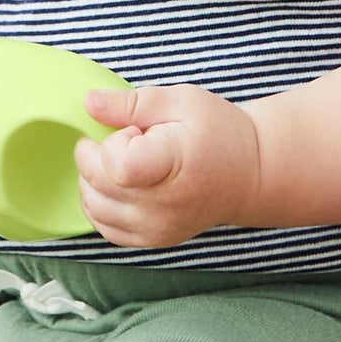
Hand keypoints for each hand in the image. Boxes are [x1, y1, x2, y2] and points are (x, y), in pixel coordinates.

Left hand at [73, 83, 262, 249]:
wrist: (251, 174)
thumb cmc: (219, 132)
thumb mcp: (181, 101)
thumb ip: (131, 103)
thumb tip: (89, 103)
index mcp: (171, 167)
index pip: (114, 163)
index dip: (113, 141)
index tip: (135, 131)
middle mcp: (161, 207)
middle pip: (96, 182)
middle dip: (97, 153)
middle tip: (128, 139)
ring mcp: (156, 229)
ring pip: (93, 206)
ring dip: (92, 178)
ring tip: (122, 159)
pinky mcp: (152, 240)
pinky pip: (105, 227)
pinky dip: (99, 203)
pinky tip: (116, 183)